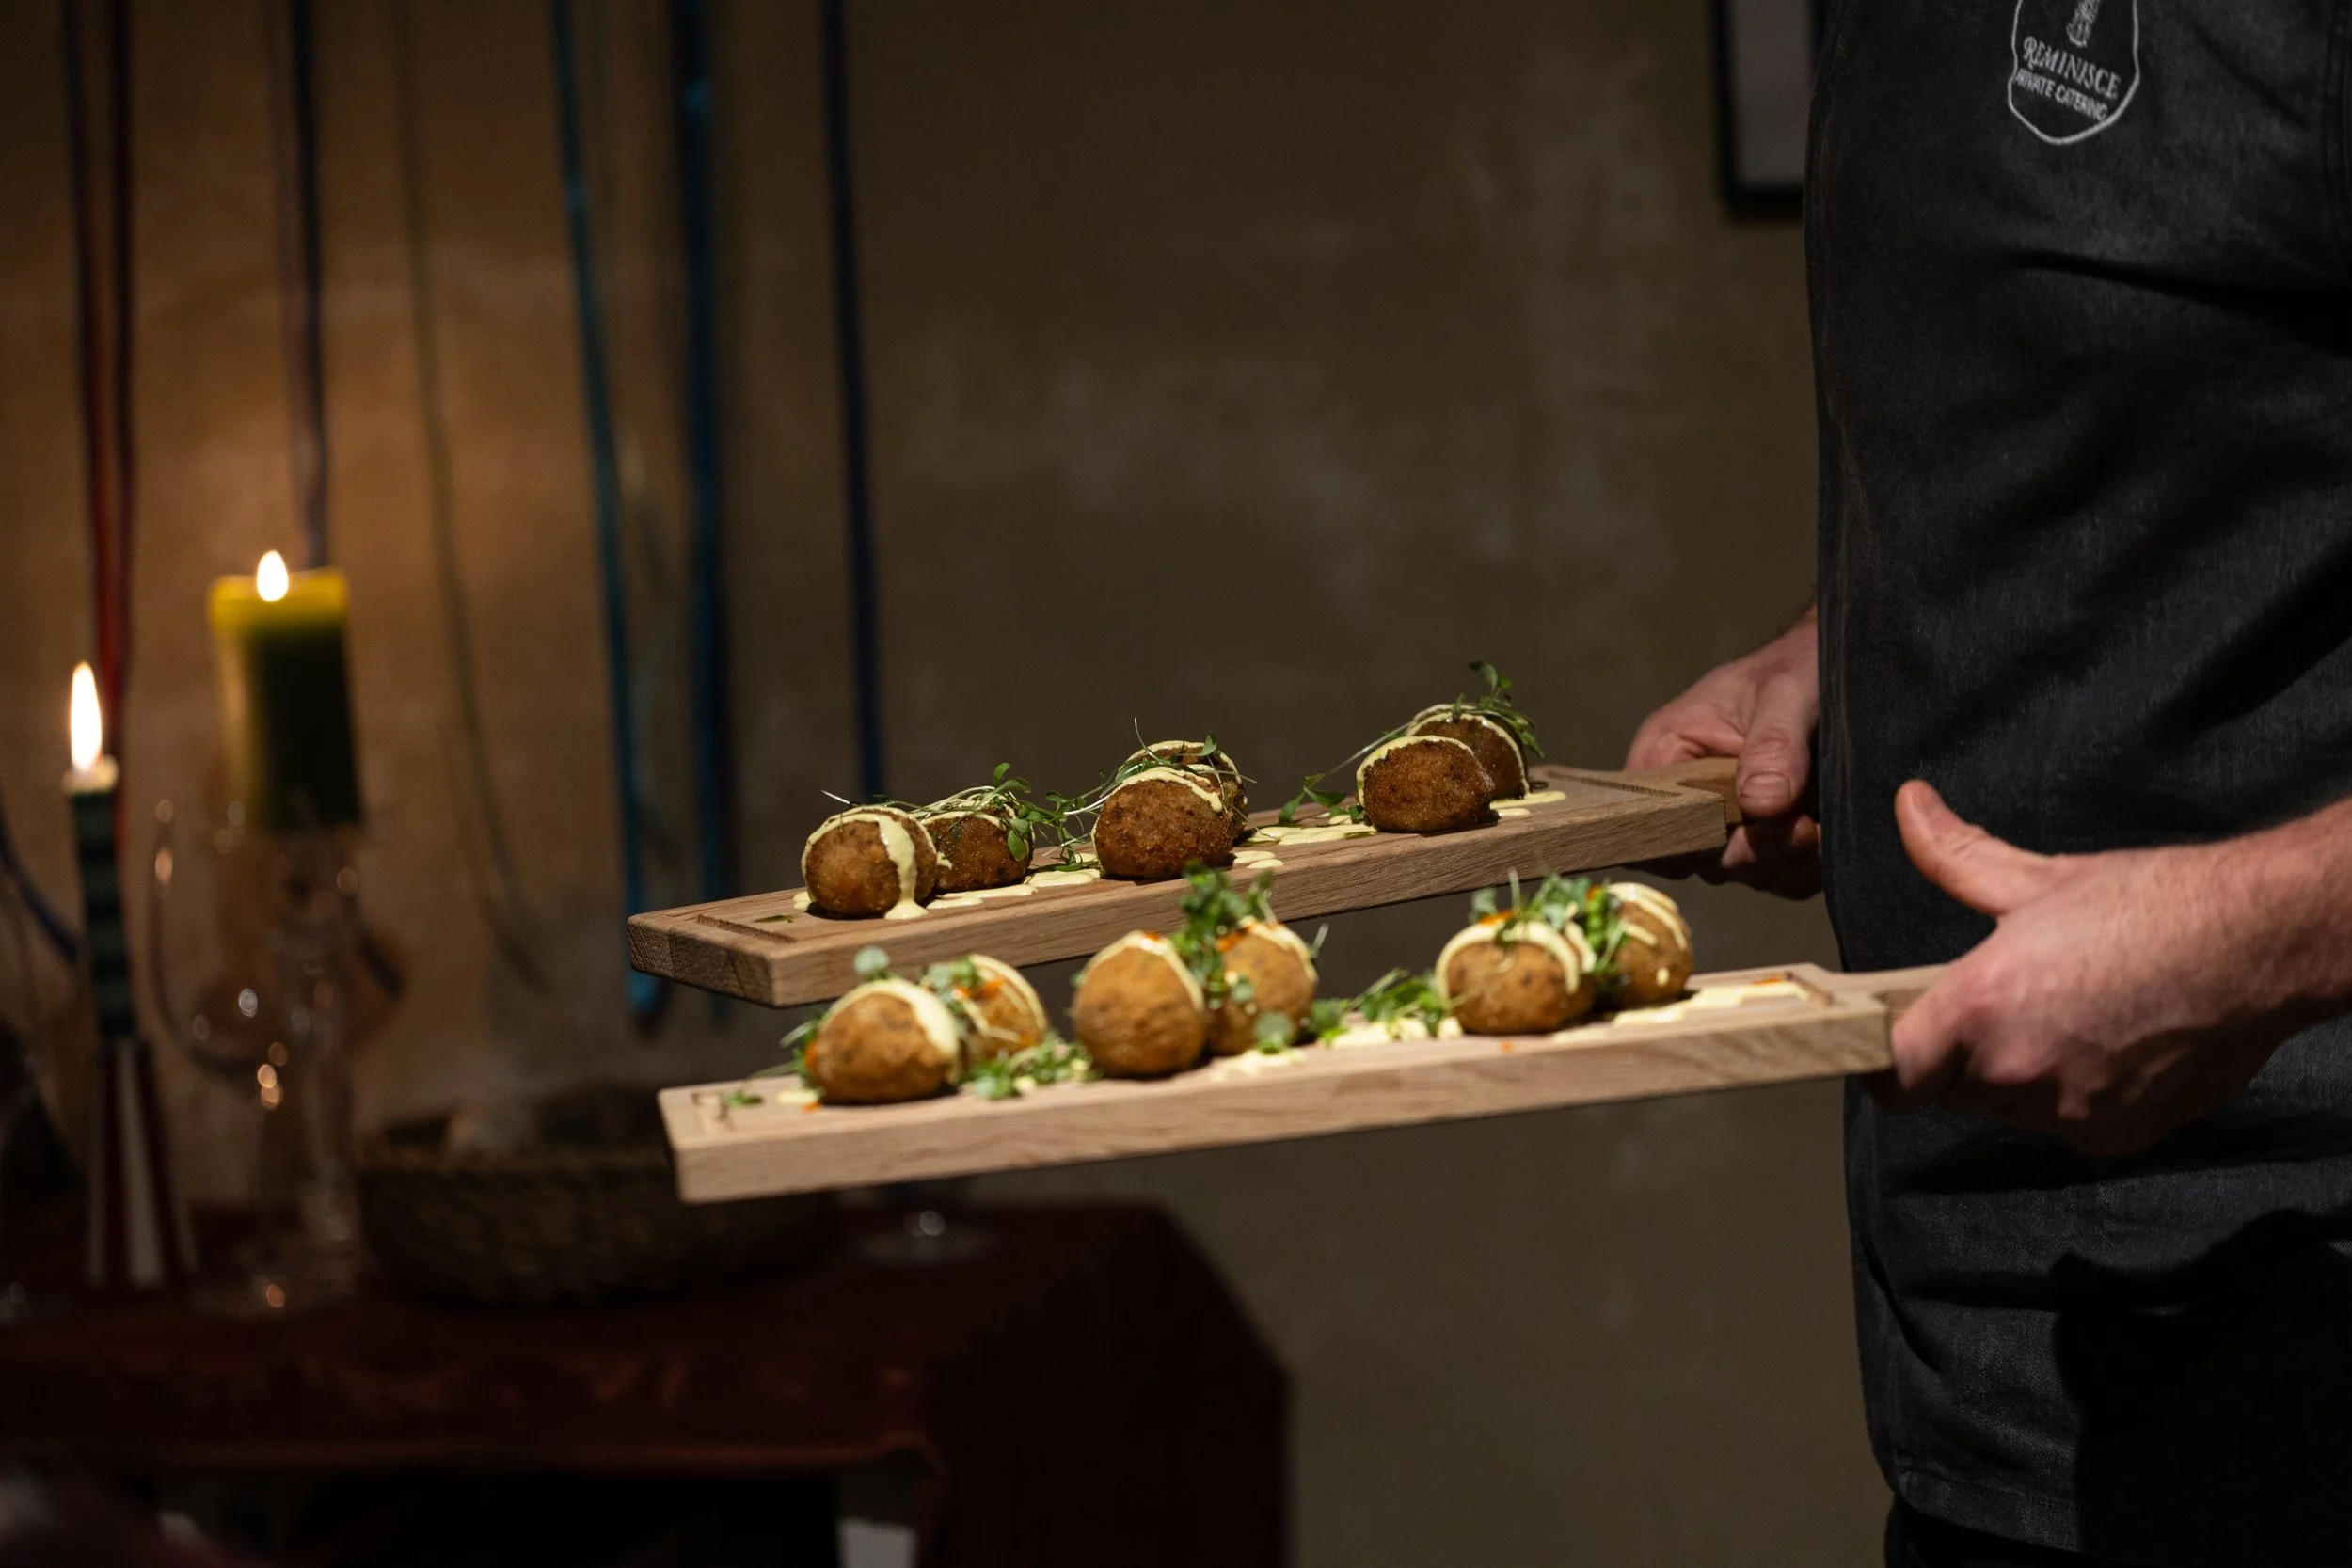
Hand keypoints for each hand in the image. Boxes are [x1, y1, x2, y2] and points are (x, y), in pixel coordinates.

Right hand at [1625, 608, 1820, 896]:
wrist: (1840, 668)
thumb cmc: (1800, 665)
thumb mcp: (1788, 691)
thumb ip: (1773, 744)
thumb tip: (1760, 805)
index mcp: (1665, 754)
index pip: (1650, 823)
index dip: (1692, 839)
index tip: (1751, 824)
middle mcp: (1687, 797)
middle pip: (1702, 859)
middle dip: (1758, 849)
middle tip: (1805, 823)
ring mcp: (1726, 825)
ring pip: (1746, 873)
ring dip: (1789, 860)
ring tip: (1822, 819)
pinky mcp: (1764, 842)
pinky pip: (1780, 878)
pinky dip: (1808, 865)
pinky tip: (1828, 830)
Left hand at [1875, 781, 2309, 1156]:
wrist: (2262, 943)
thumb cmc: (2151, 905)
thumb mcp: (2036, 877)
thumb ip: (1955, 853)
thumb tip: (1909, 805)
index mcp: (1981, 1007)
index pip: (1892, 1078)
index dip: (1880, 1065)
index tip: (1885, 1044)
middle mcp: (2017, 1072)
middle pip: (1949, 1089)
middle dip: (1958, 1056)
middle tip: (1995, 1006)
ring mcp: (2069, 1112)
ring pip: (2007, 1108)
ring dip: (2016, 1076)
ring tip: (2062, 1014)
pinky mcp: (2117, 1136)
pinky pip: (2065, 1123)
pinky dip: (2072, 1096)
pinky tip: (2106, 1044)